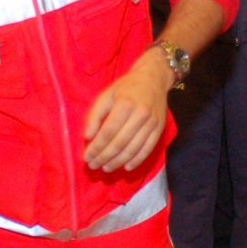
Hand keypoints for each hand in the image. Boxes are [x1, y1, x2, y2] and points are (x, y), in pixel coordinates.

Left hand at [82, 51, 169, 171]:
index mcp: (125, 104)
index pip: (108, 132)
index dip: (96, 147)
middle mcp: (140, 115)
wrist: (153, 79)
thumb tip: (87, 137)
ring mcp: (152, 123)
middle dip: (104, 157)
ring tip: (106, 168)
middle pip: (120, 143)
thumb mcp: (106, 95)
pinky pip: (147, 149)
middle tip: (93, 166)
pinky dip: (136, 160)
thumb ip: (95, 115)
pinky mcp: (159, 129)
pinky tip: (126, 167)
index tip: (86, 157)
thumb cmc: (125, 88)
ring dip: (118, 162)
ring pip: (133, 149)